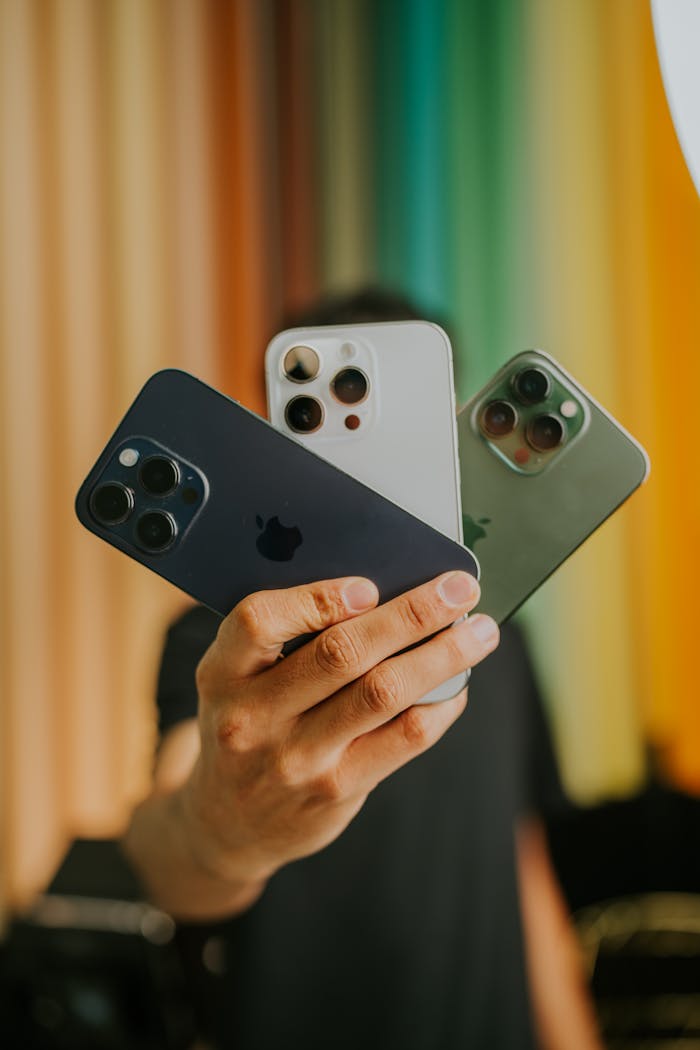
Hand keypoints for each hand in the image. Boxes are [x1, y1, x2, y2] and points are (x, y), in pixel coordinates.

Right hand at [180, 571, 498, 887]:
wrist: (229, 822)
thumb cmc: (247, 724)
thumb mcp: (236, 680)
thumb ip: (285, 638)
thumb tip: (382, 592)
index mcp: (223, 673)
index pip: (259, 622)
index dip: (316, 599)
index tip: (369, 584)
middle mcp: (252, 716)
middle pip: (341, 653)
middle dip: (411, 614)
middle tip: (460, 588)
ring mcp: (295, 758)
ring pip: (382, 693)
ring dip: (441, 656)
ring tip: (480, 632)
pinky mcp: (335, 789)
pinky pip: (402, 739)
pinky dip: (439, 705)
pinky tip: (457, 685)